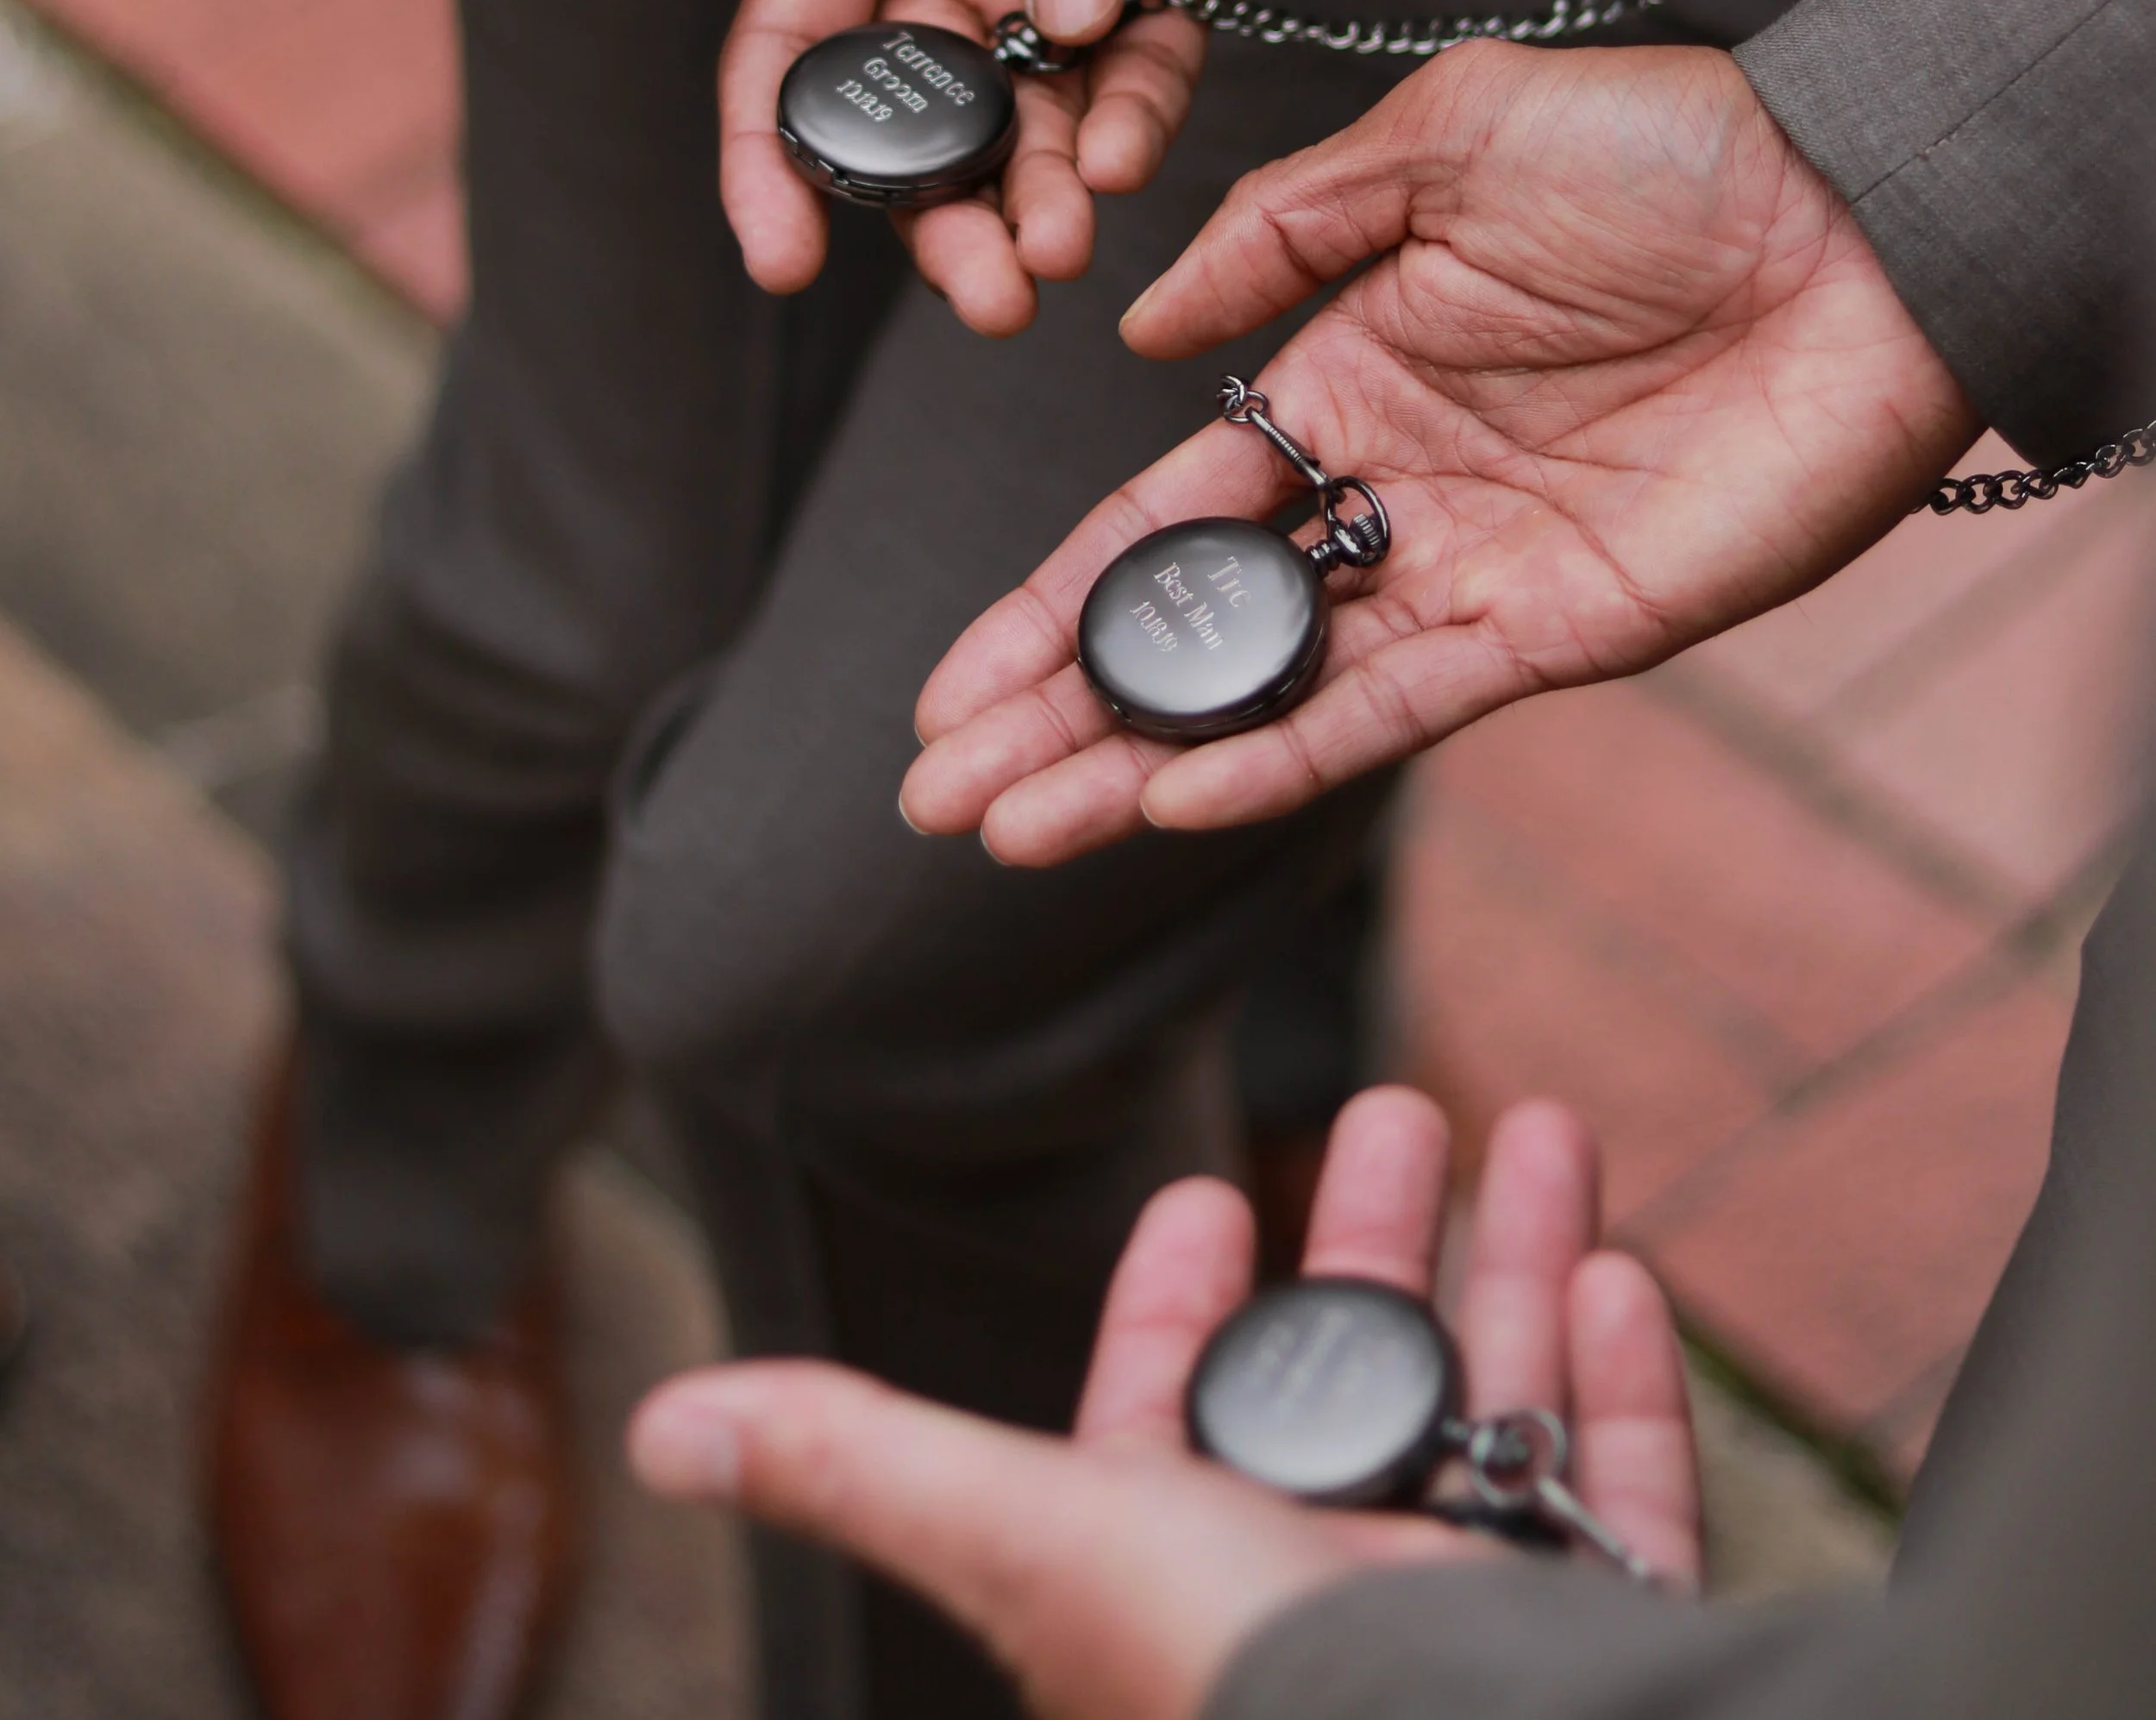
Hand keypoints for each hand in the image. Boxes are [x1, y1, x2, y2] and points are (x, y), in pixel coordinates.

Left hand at [630, 1087, 1700, 1719]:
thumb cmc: (1244, 1674)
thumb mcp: (1033, 1536)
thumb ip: (866, 1464)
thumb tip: (663, 1422)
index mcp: (1188, 1580)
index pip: (1173, 1418)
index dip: (1181, 1303)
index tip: (1209, 1190)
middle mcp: (1326, 1607)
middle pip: (1354, 1385)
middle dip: (1374, 1237)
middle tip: (1399, 1105)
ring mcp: (1472, 1628)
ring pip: (1505, 1411)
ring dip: (1515, 1265)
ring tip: (1539, 1124)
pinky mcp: (1604, 1643)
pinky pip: (1626, 1501)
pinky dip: (1624, 1386)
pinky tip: (1616, 1270)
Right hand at [718, 0, 1365, 334]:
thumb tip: (1058, 8)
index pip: (791, 29)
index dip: (772, 148)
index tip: (782, 254)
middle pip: (912, 111)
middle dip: (934, 212)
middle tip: (986, 290)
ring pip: (1019, 123)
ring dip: (1029, 201)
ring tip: (1054, 261)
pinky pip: (1136, 84)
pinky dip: (1127, 135)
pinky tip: (1120, 168)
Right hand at [903, 42, 1975, 860]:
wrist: (1859, 218)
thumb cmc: (1673, 150)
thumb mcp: (1446, 135)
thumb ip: (1284, 229)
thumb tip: (1139, 333)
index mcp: (1347, 372)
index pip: (1164, 515)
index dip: (1052, 599)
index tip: (951, 679)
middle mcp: (1389, 490)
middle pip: (1190, 629)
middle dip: (1058, 711)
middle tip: (936, 791)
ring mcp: (1467, 572)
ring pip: (1267, 693)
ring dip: (1135, 763)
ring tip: (1008, 825)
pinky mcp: (1557, 630)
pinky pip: (1392, 712)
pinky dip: (1276, 755)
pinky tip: (1167, 795)